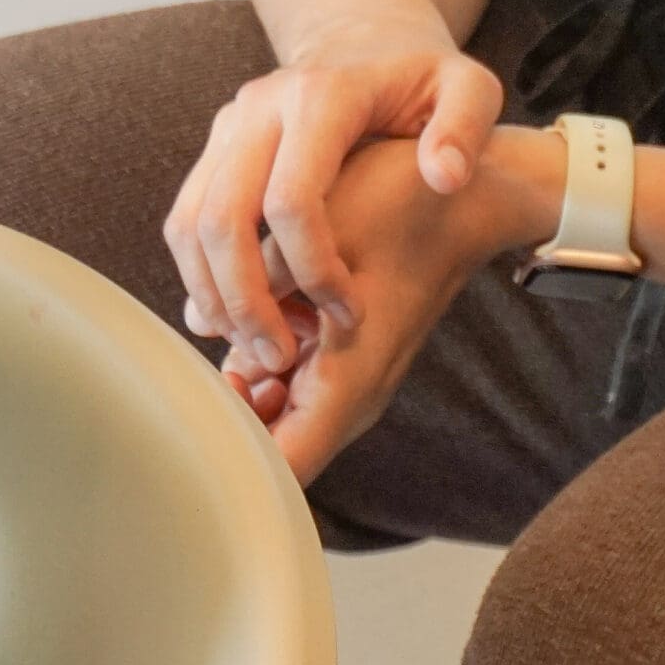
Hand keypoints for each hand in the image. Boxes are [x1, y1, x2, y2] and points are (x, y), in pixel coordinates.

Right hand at [166, 34, 501, 376]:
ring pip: (188, 224)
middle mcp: (258, 109)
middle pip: (221, 219)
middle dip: (245, 298)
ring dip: (212, 295)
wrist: (363, 42)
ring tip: (251, 346)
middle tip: (276, 355)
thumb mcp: (469, 86)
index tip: (350, 311)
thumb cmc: (420, 81)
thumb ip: (466, 126)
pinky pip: (185, 221)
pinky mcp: (211, 150)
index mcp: (320, 97)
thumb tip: (443, 177)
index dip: (313, 268)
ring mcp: (226, 128)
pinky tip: (234, 314)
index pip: (291, 199)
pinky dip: (199, 274)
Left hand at [221, 125, 561, 482]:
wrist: (467, 198)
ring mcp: (348, 383)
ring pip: (274, 415)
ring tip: (240, 324)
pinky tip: (259, 315)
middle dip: (230, 408)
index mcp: (349, 386)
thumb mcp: (318, 232)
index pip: (279, 466)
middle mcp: (350, 399)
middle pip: (271, 448)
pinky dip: (261, 357)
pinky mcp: (343, 361)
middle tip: (218, 345)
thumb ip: (257, 281)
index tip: (210, 388)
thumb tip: (197, 320)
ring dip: (243, 381)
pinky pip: (288, 381)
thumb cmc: (403, 208)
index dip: (233, 440)